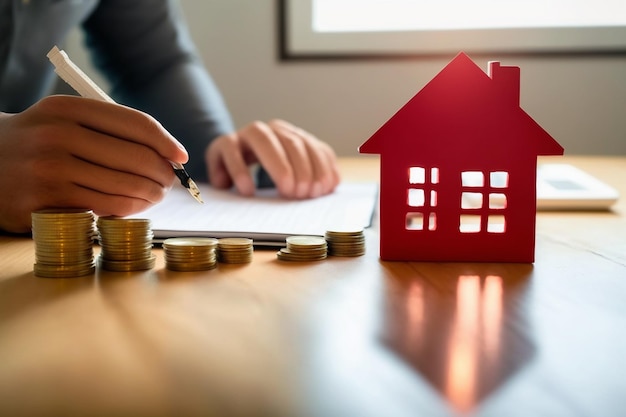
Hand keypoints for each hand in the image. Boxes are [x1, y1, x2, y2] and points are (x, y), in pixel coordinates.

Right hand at [0, 95, 187, 232]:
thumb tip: (167, 152)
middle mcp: (58, 135)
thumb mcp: (64, 120)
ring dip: (152, 194)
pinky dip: (131, 209)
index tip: (181, 156)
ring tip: (157, 194)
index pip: (134, 123)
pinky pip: (107, 207)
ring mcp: (50, 169)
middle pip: (136, 157)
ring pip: (125, 185)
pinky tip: (136, 206)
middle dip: (163, 173)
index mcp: (68, 108)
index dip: (166, 141)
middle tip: (170, 182)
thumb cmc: (38, 142)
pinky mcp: (46, 201)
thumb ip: (108, 129)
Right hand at [206, 119, 339, 198]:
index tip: (319, 191)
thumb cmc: (267, 175)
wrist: (230, 168)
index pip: (310, 146)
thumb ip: (316, 175)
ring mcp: (245, 135)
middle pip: (290, 142)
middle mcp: (270, 130)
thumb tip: (332, 183)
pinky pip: (231, 150)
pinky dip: (239, 170)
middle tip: (302, 194)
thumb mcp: (295, 175)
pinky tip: (248, 191)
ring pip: (262, 138)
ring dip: (277, 165)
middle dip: (301, 169)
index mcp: (290, 135)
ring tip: (284, 191)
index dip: (318, 168)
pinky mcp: (223, 144)